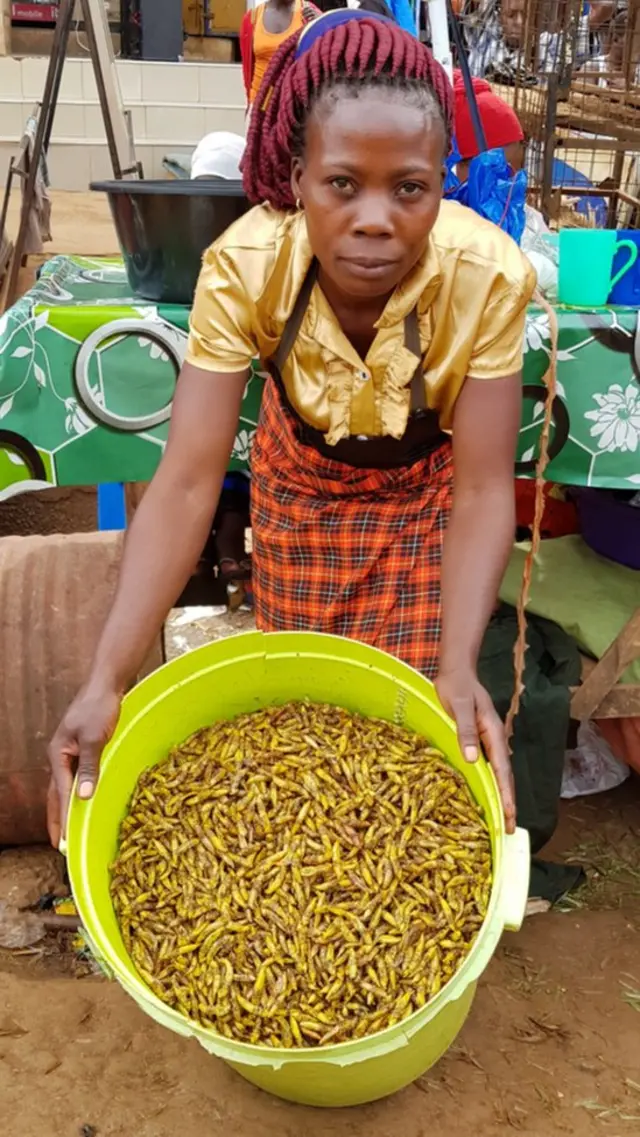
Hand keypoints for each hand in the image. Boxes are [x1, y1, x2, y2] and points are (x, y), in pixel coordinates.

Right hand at [47, 681, 121, 848]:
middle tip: (59, 844)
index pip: (60, 794)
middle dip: (57, 819)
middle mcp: (60, 756)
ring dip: (65, 808)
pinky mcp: (83, 749)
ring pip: (65, 786)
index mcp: (58, 755)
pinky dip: (77, 792)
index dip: (63, 818)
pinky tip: (83, 801)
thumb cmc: (98, 708)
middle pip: (55, 794)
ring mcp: (70, 753)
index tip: (65, 841)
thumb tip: (83, 797)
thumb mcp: (93, 739)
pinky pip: (77, 777)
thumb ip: (89, 768)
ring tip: (67, 829)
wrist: (105, 685)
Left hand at [435, 669, 515, 833]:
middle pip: (505, 776)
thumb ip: (465, 730)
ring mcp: (487, 741)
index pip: (502, 770)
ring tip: (502, 820)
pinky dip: (491, 783)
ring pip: (498, 773)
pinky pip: (488, 766)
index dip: (506, 795)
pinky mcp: (479, 740)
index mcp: (492, 733)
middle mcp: (494, 740)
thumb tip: (472, 759)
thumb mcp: (459, 705)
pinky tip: (486, 794)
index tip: (510, 817)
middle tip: (509, 830)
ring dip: (501, 796)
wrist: (457, 671)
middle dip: (508, 803)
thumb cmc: (457, 686)